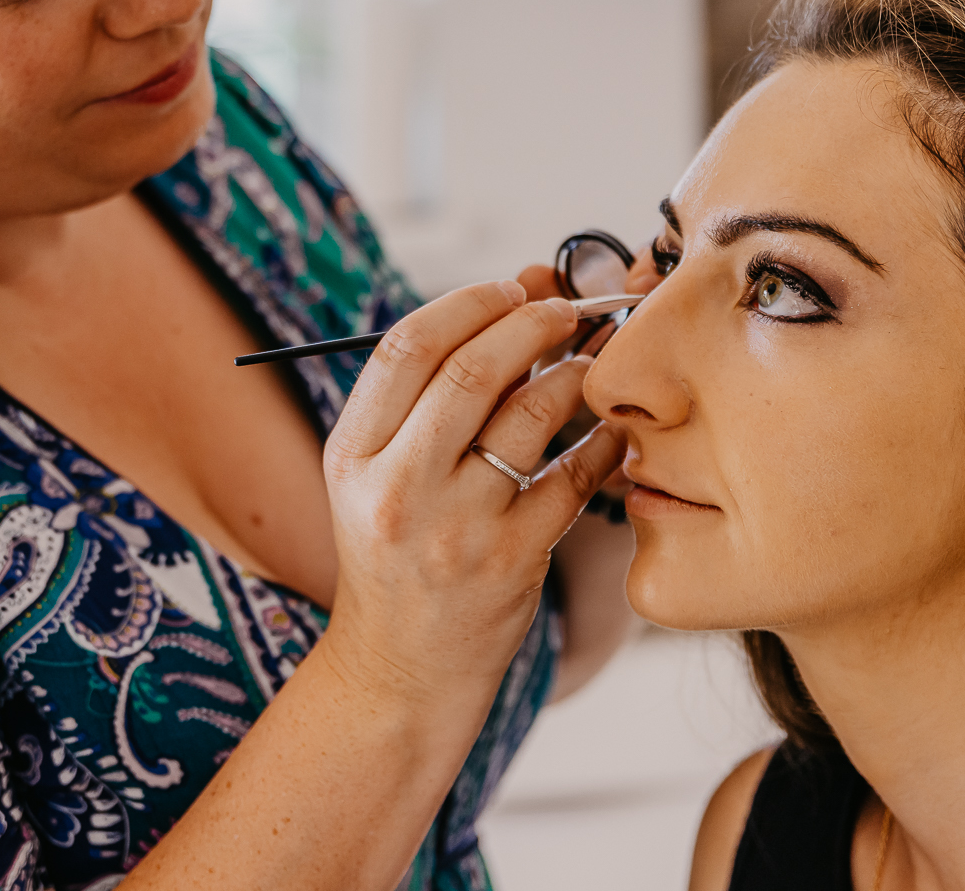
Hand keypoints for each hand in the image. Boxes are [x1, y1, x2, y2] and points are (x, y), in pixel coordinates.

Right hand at [318, 281, 623, 707]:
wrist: (398, 675)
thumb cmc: (395, 559)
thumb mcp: (372, 479)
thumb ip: (422, 400)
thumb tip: (511, 300)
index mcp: (353, 455)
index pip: (408, 346)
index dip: (469, 302)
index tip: (512, 288)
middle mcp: (398, 487)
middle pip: (473, 369)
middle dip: (533, 322)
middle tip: (568, 309)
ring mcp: (457, 528)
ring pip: (531, 414)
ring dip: (575, 372)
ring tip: (591, 362)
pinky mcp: (512, 562)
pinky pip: (575, 477)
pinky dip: (602, 442)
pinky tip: (612, 432)